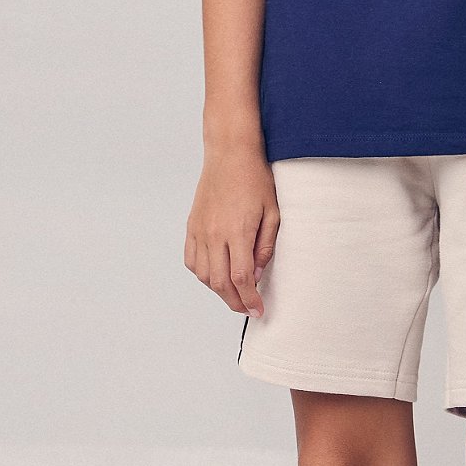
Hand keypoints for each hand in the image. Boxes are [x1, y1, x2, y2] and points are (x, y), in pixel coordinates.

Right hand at [185, 141, 278, 314]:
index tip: (258, 310)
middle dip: (235, 302)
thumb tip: (255, 274)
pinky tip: (216, 276)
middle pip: (220, 283)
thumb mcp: (273, 213)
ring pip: (204, 275)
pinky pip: (192, 261)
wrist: (229, 154)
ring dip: (219, 291)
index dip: (249, 300)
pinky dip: (203, 275)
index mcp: (237, 231)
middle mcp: (214, 235)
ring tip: (235, 294)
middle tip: (248, 309)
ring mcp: (200, 231)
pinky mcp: (192, 226)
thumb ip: (264, 247)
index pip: (240, 278)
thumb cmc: (256, 179)